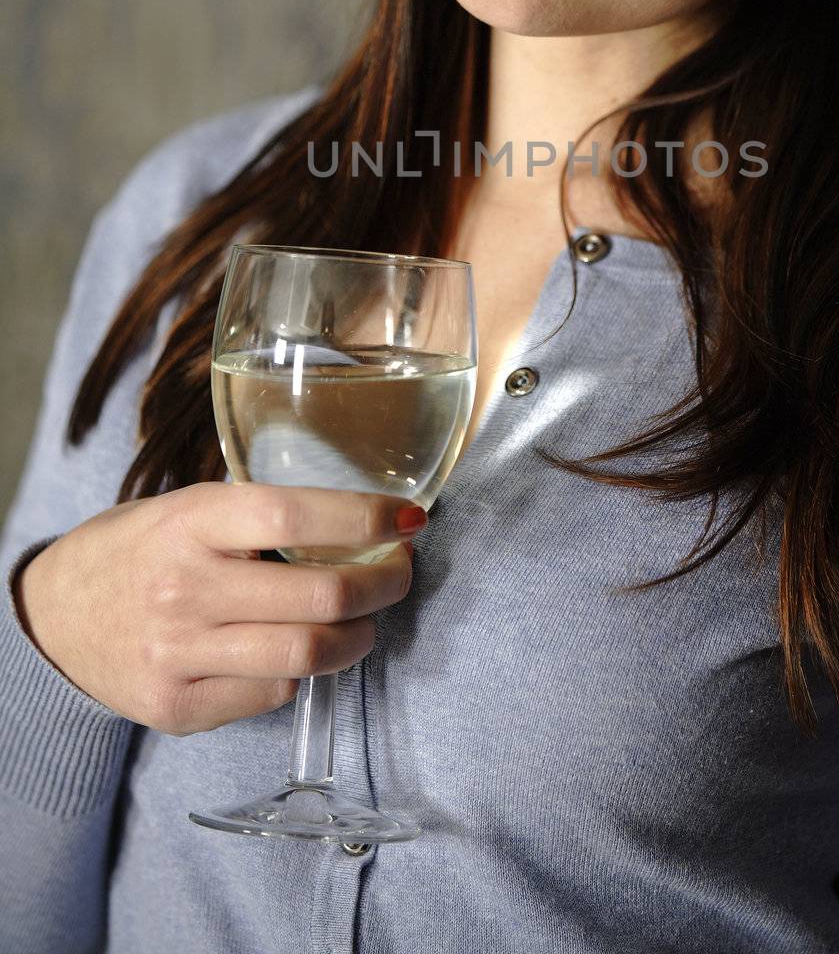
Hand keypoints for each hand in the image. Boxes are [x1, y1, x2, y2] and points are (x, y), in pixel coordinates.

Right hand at [13, 482, 423, 734]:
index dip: (363, 517)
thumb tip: (362, 522)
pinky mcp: (178, 710)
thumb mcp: (185, 509)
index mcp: (189, 523)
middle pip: (320, 596)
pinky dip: (301, 671)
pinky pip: (272, 693)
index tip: (406, 517)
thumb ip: (257, 517)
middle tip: (400, 572)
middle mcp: (184, 589)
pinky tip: (297, 650)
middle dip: (383, 583)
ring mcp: (179, 656)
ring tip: (365, 619)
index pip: (294, 514)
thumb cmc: (137, 550)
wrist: (51, 619)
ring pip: (308, 655)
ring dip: (359, 636)